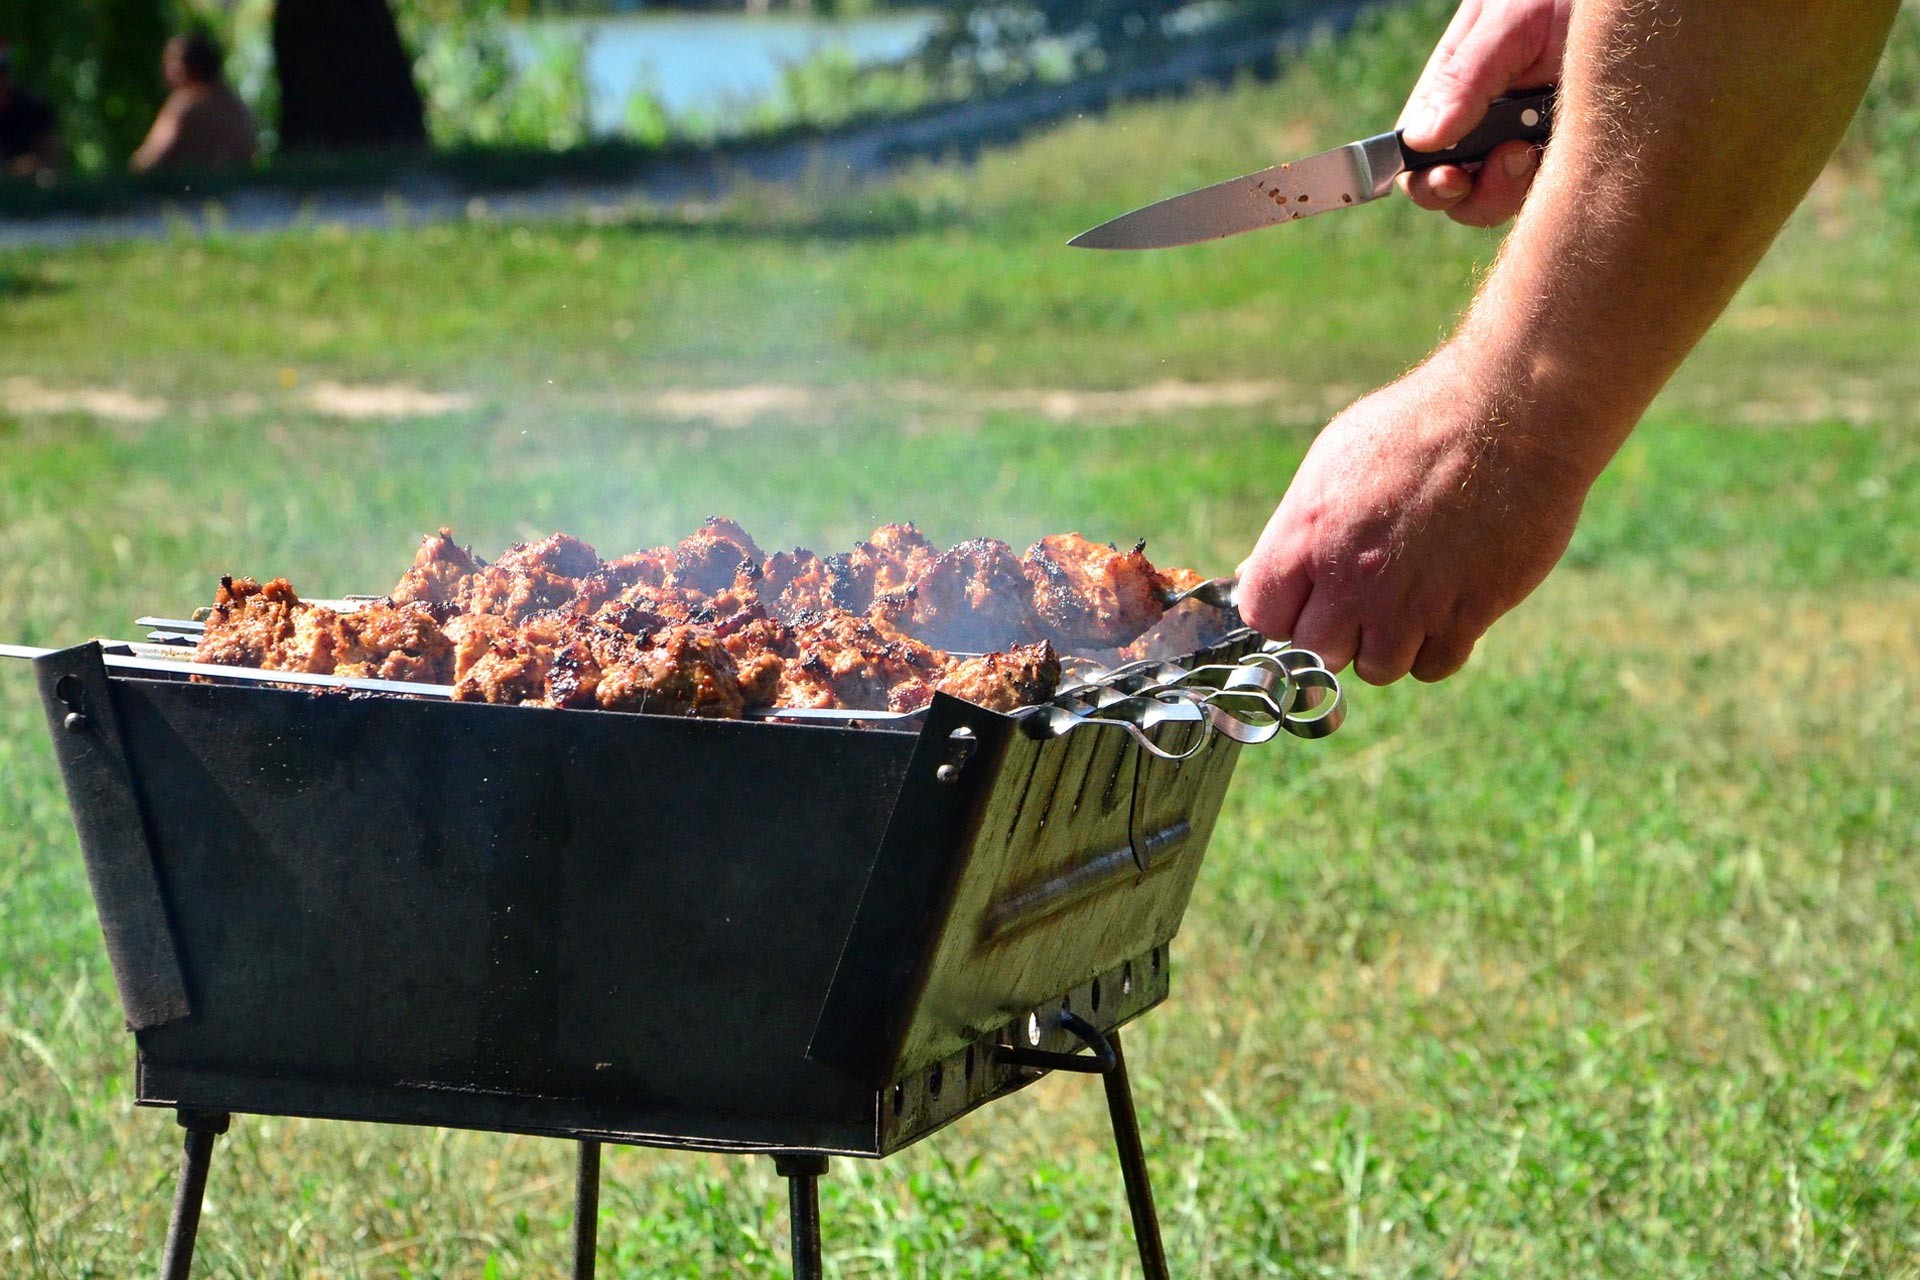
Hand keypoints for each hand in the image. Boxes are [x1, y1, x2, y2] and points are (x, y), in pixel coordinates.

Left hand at [1236, 349, 1599, 683]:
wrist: (1512, 414)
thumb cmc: (1418, 427)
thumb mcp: (1333, 463)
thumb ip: (1296, 528)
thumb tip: (1255, 572)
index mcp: (1306, 535)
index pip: (1262, 615)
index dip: (1285, 611)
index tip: (1309, 596)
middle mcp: (1350, 578)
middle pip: (1317, 652)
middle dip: (1336, 632)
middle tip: (1365, 596)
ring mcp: (1408, 603)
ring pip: (1376, 669)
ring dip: (1389, 643)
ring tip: (1410, 597)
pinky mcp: (1466, 615)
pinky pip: (1432, 667)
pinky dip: (1437, 646)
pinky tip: (1446, 605)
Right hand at [1398, 0, 1571, 226]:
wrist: (1632, 5)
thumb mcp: (1508, 22)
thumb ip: (1464, 78)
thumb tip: (1422, 140)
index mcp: (1453, 95)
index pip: (1419, 160)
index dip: (1428, 182)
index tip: (1454, 178)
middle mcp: (1483, 126)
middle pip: (1460, 195)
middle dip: (1481, 192)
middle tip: (1516, 154)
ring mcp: (1524, 143)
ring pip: (1505, 201)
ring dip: (1521, 186)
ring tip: (1544, 139)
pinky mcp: (1567, 154)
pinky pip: (1553, 193)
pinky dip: (1562, 180)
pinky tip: (1575, 140)